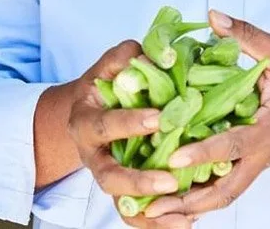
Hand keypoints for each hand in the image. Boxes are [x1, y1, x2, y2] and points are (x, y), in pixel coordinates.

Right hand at [68, 40, 194, 228]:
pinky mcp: (122, 190)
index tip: (159, 119)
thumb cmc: (106, 81)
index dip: (129, 124)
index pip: (105, 126)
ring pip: (122, 204)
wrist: (89, 108)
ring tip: (183, 216)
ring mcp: (106, 176)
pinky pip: (135, 214)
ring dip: (151, 212)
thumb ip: (129, 57)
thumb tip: (161, 57)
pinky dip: (156, 223)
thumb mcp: (112, 63)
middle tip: (170, 180)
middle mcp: (92, 155)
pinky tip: (184, 224)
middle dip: (139, 180)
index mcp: (85, 121)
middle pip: (108, 177)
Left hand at [145, 11, 269, 220]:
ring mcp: (263, 160)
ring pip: (228, 192)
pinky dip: (207, 191)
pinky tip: (183, 192)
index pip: (233, 145)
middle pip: (228, 190)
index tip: (173, 160)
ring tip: (160, 210)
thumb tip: (213, 17)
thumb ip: (246, 35)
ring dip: (197, 203)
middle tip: (155, 206)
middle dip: (192, 202)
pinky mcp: (260, 158)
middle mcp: (265, 152)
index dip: (203, 152)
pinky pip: (232, 182)